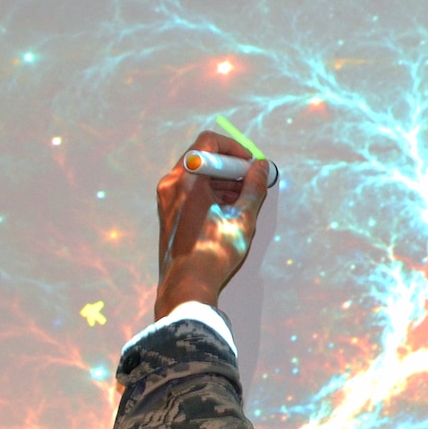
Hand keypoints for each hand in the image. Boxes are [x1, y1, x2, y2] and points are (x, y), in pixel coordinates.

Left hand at [154, 131, 269, 319]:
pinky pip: (190, 191)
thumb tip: (261, 168)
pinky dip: (210, 193)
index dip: (235, 149)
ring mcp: (166, 200)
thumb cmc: (212, 254)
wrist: (187, 286)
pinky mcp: (168, 214)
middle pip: (202, 157)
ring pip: (197, 175)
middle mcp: (171, 184)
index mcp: (186, 179)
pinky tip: (227, 211)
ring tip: (243, 199)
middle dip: (230, 166)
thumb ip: (254, 187)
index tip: (250, 164)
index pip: (209, 142)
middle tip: (251, 181)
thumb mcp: (243, 217)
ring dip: (221, 181)